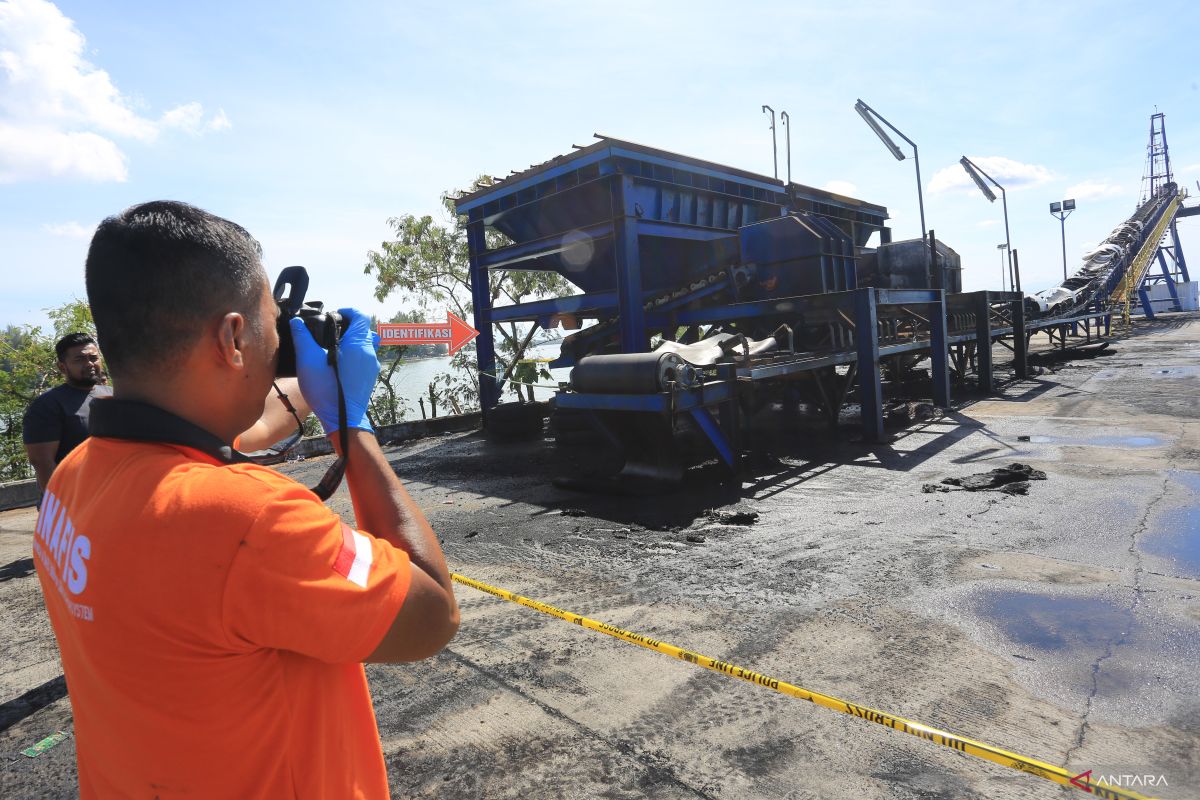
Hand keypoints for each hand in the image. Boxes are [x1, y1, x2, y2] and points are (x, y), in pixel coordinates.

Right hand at [289, 308, 378, 433]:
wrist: (342, 418)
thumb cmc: (325, 389)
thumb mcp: (308, 360)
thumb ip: (302, 338)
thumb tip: (297, 322)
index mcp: (358, 344)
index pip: (360, 316)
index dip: (347, 311)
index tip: (334, 315)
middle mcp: (369, 353)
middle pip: (363, 330)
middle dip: (348, 326)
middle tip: (330, 331)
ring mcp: (372, 366)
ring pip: (365, 345)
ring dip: (351, 341)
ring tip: (332, 347)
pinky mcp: (370, 377)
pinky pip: (365, 358)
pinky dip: (354, 354)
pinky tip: (338, 363)